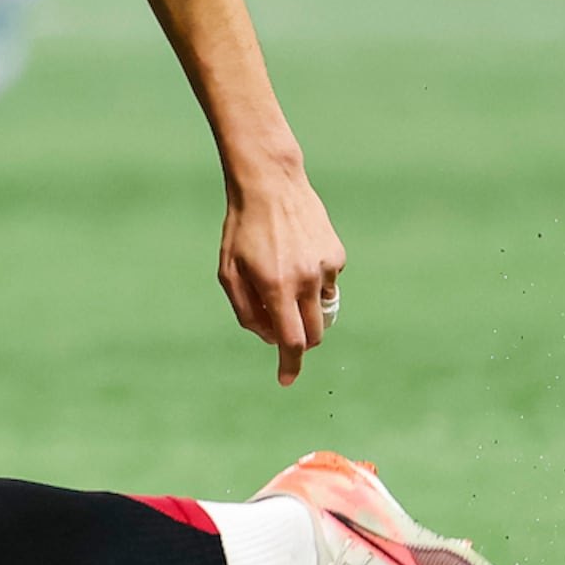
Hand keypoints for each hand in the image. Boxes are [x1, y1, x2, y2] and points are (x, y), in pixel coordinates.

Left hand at [218, 157, 344, 385]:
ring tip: (282, 274)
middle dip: (299, 341)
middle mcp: (305, 280)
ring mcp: (325, 267)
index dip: (290, 366)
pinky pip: (328, 283)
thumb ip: (245, 310)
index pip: (291, 341)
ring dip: (304, 307)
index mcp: (275, 287)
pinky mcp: (336, 255)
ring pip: (320, 308)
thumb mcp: (228, 272)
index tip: (286, 380)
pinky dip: (314, 281)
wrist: (270, 184)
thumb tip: (268, 339)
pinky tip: (297, 254)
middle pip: (313, 334)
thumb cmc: (242, 229)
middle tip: (281, 328)